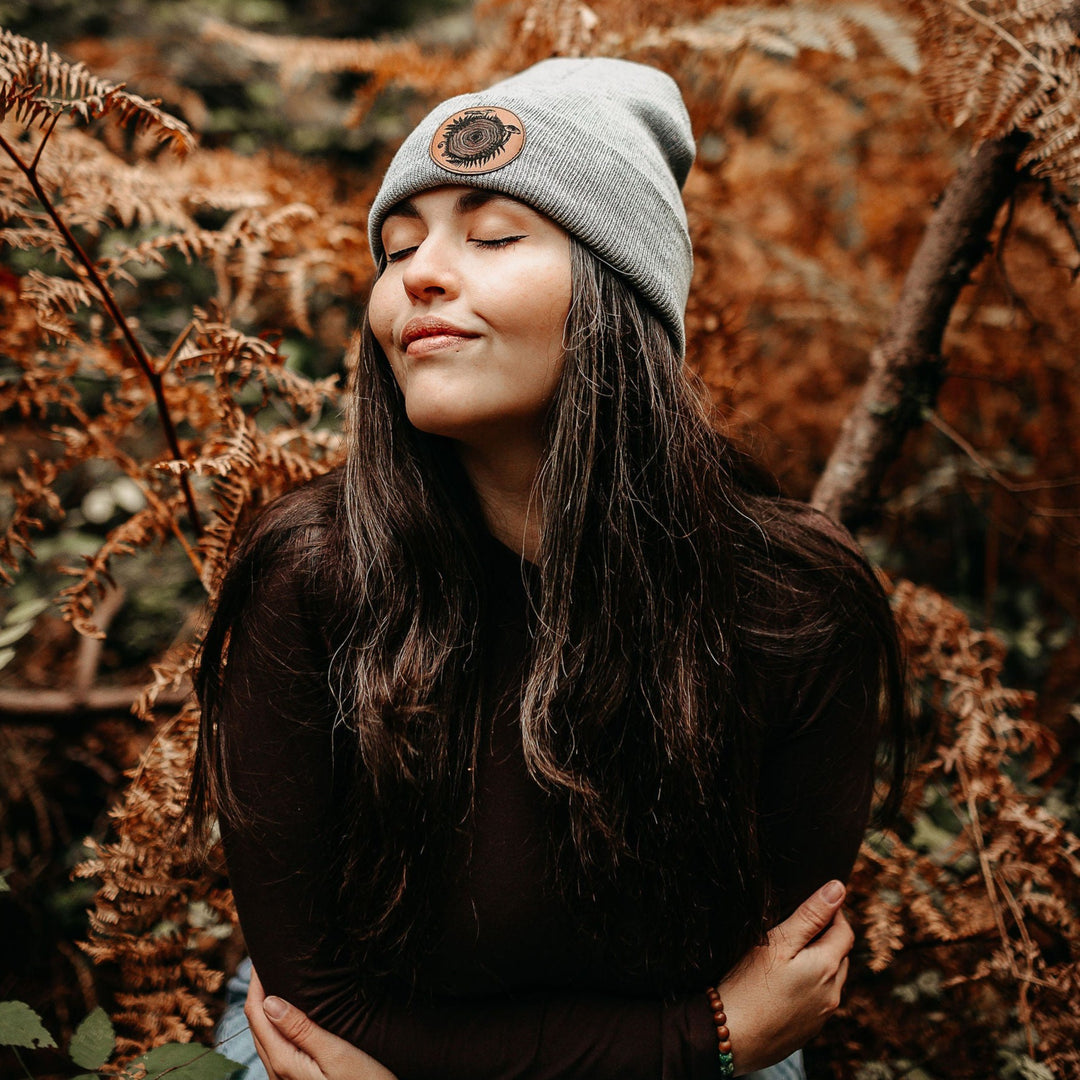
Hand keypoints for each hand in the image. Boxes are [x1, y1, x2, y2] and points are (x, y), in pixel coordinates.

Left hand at [245, 966, 398, 1079]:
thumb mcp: (336, 1053)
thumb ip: (301, 1029)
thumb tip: (270, 1001)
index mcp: (283, 1062)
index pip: (257, 1014)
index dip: (255, 984)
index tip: (260, 958)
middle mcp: (277, 1073)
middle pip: (256, 1025)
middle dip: (257, 993)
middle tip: (264, 963)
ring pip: (264, 1038)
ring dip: (264, 1009)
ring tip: (273, 982)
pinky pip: (275, 1048)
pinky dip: (274, 1025)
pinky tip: (287, 1015)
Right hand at [717, 879, 853, 1074]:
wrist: (729, 1036)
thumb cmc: (748, 985)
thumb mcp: (777, 942)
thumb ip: (810, 915)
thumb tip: (838, 888)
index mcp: (826, 968)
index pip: (845, 931)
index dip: (834, 913)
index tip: (815, 903)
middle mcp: (832, 994)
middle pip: (840, 956)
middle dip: (827, 938)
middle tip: (797, 927)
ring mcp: (821, 1016)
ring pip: (830, 980)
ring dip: (820, 963)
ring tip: (789, 955)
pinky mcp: (807, 1031)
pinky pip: (818, 1001)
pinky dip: (809, 987)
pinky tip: (783, 985)